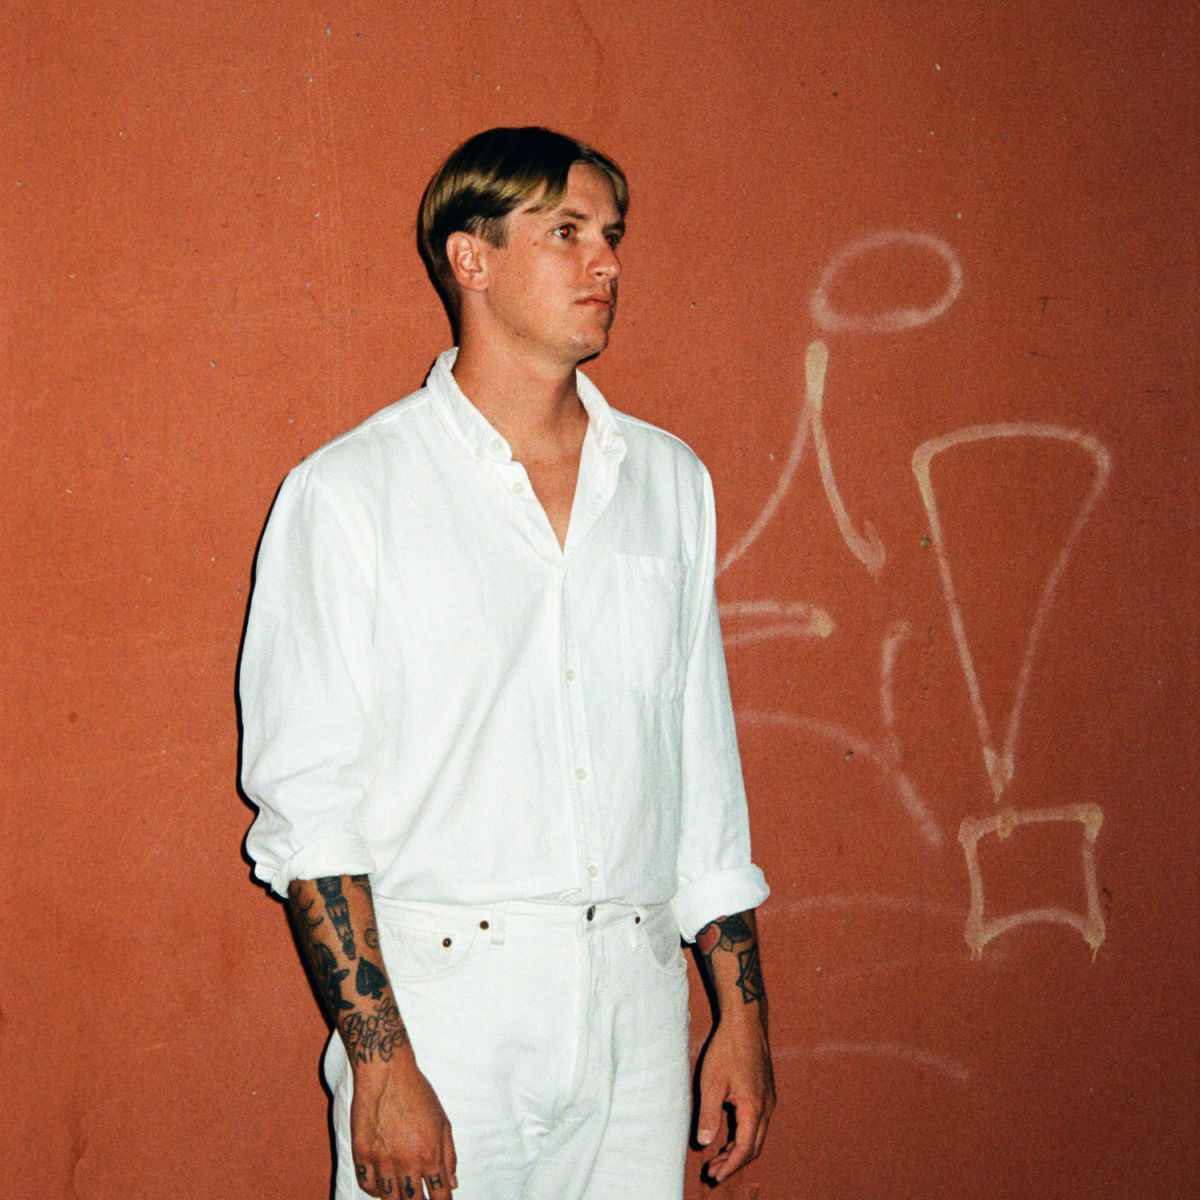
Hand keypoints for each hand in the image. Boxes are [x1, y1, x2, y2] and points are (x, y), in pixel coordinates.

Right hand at [351, 1056, 457, 1196]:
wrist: (387, 1072)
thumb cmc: (417, 1093)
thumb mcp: (443, 1121)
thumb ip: (449, 1156)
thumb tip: (452, 1184)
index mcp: (430, 1154)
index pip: (440, 1195)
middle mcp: (406, 1162)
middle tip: (420, 1199)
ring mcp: (381, 1160)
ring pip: (389, 1199)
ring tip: (403, 1195)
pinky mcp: (361, 1154)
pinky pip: (367, 1186)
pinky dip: (376, 1190)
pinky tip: (383, 1185)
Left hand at [696, 1017, 774, 1183]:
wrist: (745, 1022)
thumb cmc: (726, 1049)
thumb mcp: (710, 1083)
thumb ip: (708, 1115)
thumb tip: (705, 1143)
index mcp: (753, 1108)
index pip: (744, 1149)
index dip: (730, 1166)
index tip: (714, 1176)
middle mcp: (766, 1106)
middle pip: (754, 1146)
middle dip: (734, 1162)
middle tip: (713, 1171)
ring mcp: (769, 1098)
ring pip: (757, 1135)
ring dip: (739, 1149)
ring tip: (718, 1157)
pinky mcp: (766, 1090)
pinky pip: (758, 1122)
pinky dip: (744, 1134)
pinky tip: (729, 1133)